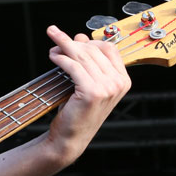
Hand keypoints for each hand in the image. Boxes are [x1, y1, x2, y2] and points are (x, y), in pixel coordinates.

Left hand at [44, 25, 130, 162]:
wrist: (70, 138)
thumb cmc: (77, 111)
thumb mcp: (86, 84)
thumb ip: (87, 62)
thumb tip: (80, 37)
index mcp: (123, 80)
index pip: (109, 48)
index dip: (89, 41)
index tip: (73, 39)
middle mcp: (118, 83)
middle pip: (94, 49)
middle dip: (72, 41)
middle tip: (55, 37)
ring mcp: (107, 88)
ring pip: (82, 56)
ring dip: (64, 46)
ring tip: (52, 46)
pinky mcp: (92, 92)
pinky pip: (73, 66)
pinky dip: (61, 58)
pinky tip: (53, 56)